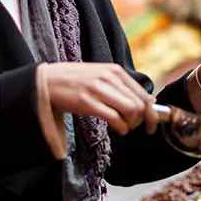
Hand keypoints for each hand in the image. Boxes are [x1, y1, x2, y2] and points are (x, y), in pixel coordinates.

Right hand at [41, 62, 157, 135]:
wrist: (47, 81)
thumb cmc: (76, 81)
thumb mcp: (101, 75)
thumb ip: (120, 86)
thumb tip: (145, 102)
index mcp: (115, 71)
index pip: (144, 94)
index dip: (153, 112)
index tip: (152, 122)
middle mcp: (110, 78)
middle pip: (140, 104)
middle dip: (144, 121)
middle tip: (138, 128)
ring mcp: (98, 89)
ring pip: (131, 110)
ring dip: (132, 124)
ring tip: (125, 127)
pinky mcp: (87, 102)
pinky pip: (114, 118)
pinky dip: (121, 128)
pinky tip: (118, 129)